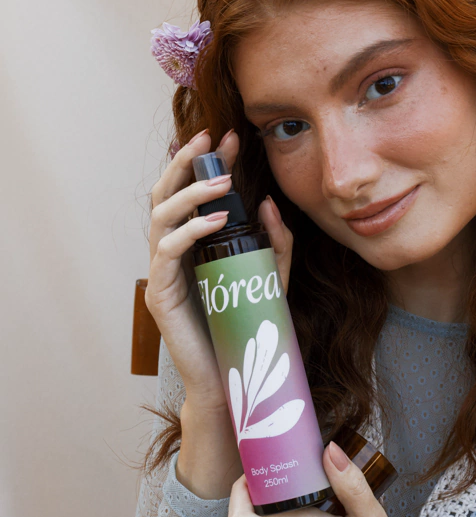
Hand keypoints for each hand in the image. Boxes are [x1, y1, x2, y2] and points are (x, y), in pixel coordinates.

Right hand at [145, 128, 293, 409]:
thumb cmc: (244, 325)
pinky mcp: (159, 294)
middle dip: (186, 161)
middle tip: (211, 139)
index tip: (230, 137)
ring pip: (160, 216)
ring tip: (222, 181)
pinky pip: (166, 251)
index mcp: (191, 243)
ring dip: (189, 192)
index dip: (207, 161)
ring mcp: (161, 271)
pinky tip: (215, 220)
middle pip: (165, 193)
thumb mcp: (271, 278)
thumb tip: (271, 204)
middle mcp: (171, 251)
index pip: (191, 191)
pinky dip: (188, 230)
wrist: (230, 378)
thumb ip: (275, 244)